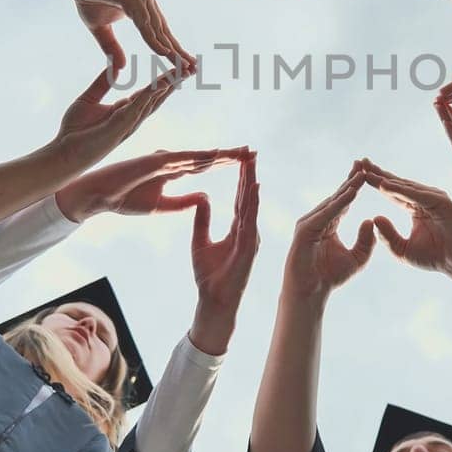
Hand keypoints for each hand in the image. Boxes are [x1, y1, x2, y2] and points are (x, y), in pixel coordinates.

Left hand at [51, 65, 187, 170]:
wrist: (64, 154)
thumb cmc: (74, 131)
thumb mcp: (89, 99)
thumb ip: (103, 83)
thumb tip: (113, 66)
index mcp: (126, 111)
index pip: (150, 93)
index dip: (165, 80)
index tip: (179, 67)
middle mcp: (132, 119)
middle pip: (158, 96)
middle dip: (175, 81)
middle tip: (192, 67)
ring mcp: (128, 123)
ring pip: (153, 100)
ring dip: (169, 85)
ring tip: (183, 71)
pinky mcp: (120, 126)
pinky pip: (138, 106)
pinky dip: (150, 94)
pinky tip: (160, 83)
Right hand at [53, 145, 247, 222]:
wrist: (99, 197)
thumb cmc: (124, 199)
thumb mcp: (162, 206)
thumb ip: (183, 202)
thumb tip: (206, 198)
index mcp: (173, 171)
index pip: (205, 166)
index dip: (226, 164)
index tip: (246, 163)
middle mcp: (171, 161)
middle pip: (207, 158)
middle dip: (230, 156)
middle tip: (253, 151)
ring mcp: (164, 159)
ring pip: (199, 156)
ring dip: (221, 154)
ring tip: (243, 151)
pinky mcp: (154, 161)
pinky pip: (182, 159)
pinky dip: (199, 157)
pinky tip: (216, 156)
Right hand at [66, 0, 193, 71]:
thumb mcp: (100, 28)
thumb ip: (111, 46)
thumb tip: (120, 67)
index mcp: (143, 9)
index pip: (161, 34)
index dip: (173, 51)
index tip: (185, 67)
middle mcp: (147, 3)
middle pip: (165, 33)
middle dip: (179, 52)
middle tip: (193, 70)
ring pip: (158, 30)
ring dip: (171, 49)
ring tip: (182, 66)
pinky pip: (144, 23)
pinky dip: (154, 39)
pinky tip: (163, 52)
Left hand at [189, 153, 262, 353]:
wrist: (213, 300)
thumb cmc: (209, 275)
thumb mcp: (199, 241)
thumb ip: (202, 219)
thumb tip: (202, 197)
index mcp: (237, 229)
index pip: (239, 198)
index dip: (241, 178)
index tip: (242, 158)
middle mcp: (247, 231)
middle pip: (248, 197)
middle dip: (249, 174)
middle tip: (251, 152)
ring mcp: (250, 239)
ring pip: (251, 206)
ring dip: (251, 184)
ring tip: (252, 163)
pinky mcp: (249, 248)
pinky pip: (250, 221)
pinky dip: (251, 204)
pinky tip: (252, 189)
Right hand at [284, 165, 377, 300]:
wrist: (310, 293)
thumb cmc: (329, 277)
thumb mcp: (356, 258)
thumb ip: (366, 241)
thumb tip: (370, 220)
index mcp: (329, 223)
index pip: (344, 201)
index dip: (356, 186)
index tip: (369, 172)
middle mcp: (318, 219)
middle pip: (337, 196)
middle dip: (350, 179)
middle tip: (363, 162)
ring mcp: (309, 223)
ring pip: (332, 203)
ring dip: (347, 188)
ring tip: (361, 175)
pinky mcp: (305, 230)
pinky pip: (326, 214)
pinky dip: (339, 204)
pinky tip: (351, 195)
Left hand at [361, 160, 451, 280]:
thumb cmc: (435, 257)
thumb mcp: (403, 250)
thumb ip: (388, 236)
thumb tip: (374, 218)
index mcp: (415, 206)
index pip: (391, 191)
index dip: (374, 182)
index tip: (356, 174)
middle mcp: (424, 198)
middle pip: (396, 183)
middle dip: (377, 173)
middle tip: (359, 161)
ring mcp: (434, 198)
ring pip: (405, 187)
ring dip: (385, 178)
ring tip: (367, 171)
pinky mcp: (442, 202)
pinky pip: (417, 195)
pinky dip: (401, 190)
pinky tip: (385, 185)